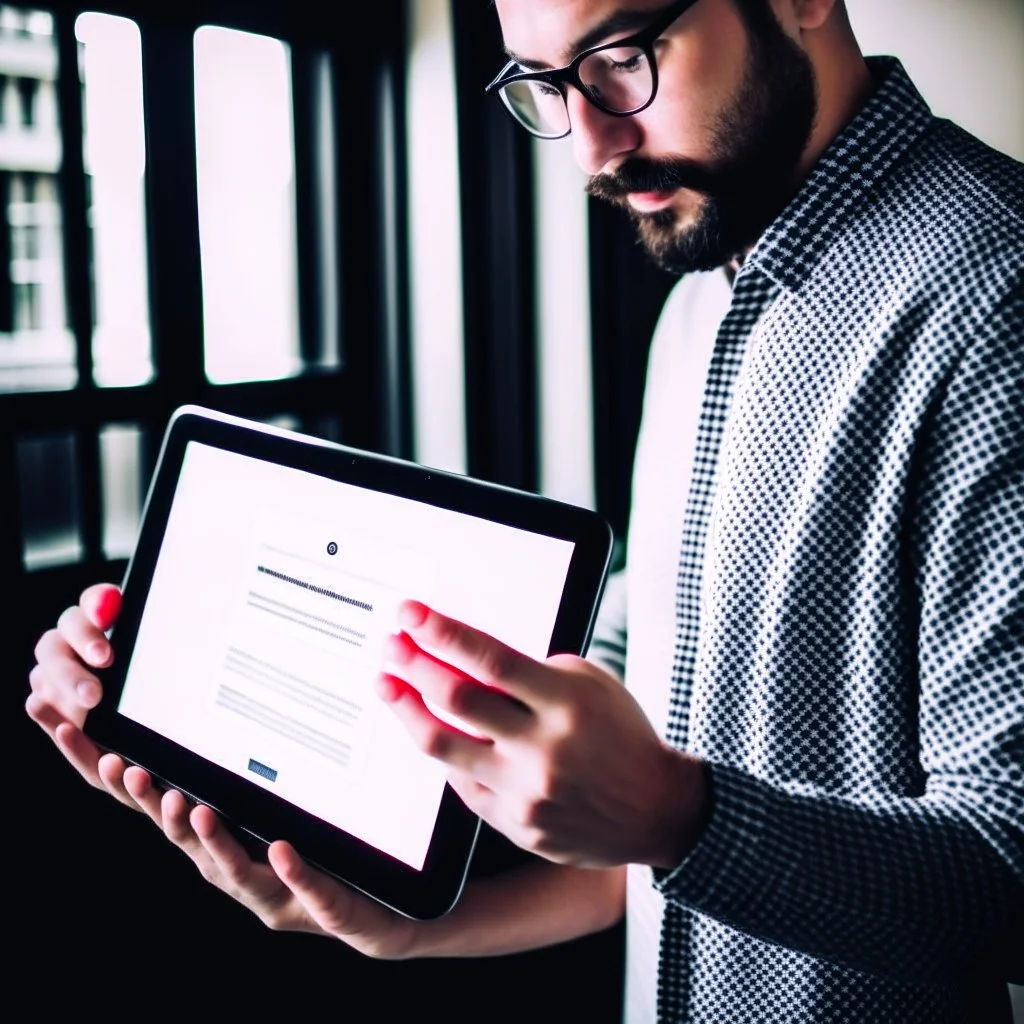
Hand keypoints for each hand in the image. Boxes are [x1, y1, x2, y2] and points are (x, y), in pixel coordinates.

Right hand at [26, 582, 418, 954]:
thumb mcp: (280, 784)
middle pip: (176, 832)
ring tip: (189, 805)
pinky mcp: (323, 909)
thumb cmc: (324, 842)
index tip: (63, 724)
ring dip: (204, 837)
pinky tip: (278, 849)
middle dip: (145, 798)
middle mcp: (233, 865)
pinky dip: (290, 872)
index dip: (102, 766)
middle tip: (123, 764)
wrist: (389, 909)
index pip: (148, 796)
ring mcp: (274, 892)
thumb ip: (248, 744)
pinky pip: (306, 891)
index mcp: (217, 831)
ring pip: (228, 869)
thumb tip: (220, 671)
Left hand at [378, 601, 709, 869]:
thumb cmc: (622, 736)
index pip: (490, 658)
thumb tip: (464, 657)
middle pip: (456, 700)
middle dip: (413, 665)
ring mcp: (526, 792)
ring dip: (405, 710)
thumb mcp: (591, 684)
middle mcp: (543, 748)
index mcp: (566, 703)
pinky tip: (434, 732)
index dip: (441, 632)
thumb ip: (532, 672)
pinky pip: (461, 785)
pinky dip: (447, 754)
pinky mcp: (515, 824)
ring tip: (387, 685)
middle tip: (391, 644)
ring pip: (443, 746)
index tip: (410, 613)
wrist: (658, 810)